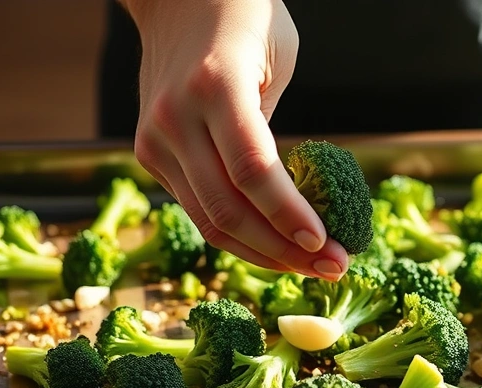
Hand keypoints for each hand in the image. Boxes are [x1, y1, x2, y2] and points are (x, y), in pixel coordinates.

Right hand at [123, 0, 347, 278]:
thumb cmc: (246, 21)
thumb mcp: (280, 62)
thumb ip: (278, 133)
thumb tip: (297, 204)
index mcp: (216, 85)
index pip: (253, 170)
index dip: (289, 215)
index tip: (327, 244)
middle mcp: (176, 117)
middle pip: (229, 209)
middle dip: (285, 250)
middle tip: (333, 269)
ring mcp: (154, 139)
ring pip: (210, 221)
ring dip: (264, 254)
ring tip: (309, 268)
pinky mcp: (148, 154)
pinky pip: (198, 208)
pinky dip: (239, 234)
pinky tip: (275, 245)